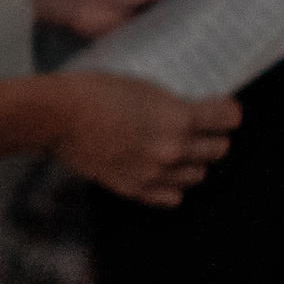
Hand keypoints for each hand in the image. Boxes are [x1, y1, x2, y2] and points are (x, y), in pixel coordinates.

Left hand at [24, 0, 220, 39]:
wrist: (73, 2)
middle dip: (216, 9)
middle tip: (252, 25)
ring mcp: (154, 12)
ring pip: (184, 21)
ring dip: (201, 30)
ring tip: (238, 45)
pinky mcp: (145, 33)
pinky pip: (168, 39)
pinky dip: (181, 45)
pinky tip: (206, 58)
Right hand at [50, 72, 239, 206]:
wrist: (55, 117)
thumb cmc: (93, 91)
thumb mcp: (141, 86)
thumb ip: (172, 105)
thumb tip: (192, 114)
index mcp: (178, 118)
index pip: (227, 119)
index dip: (227, 112)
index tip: (223, 111)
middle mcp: (174, 150)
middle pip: (219, 150)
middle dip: (213, 138)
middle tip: (201, 130)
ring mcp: (156, 174)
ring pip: (199, 175)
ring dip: (194, 163)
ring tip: (178, 151)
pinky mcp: (137, 190)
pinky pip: (174, 197)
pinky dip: (174, 186)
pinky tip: (163, 172)